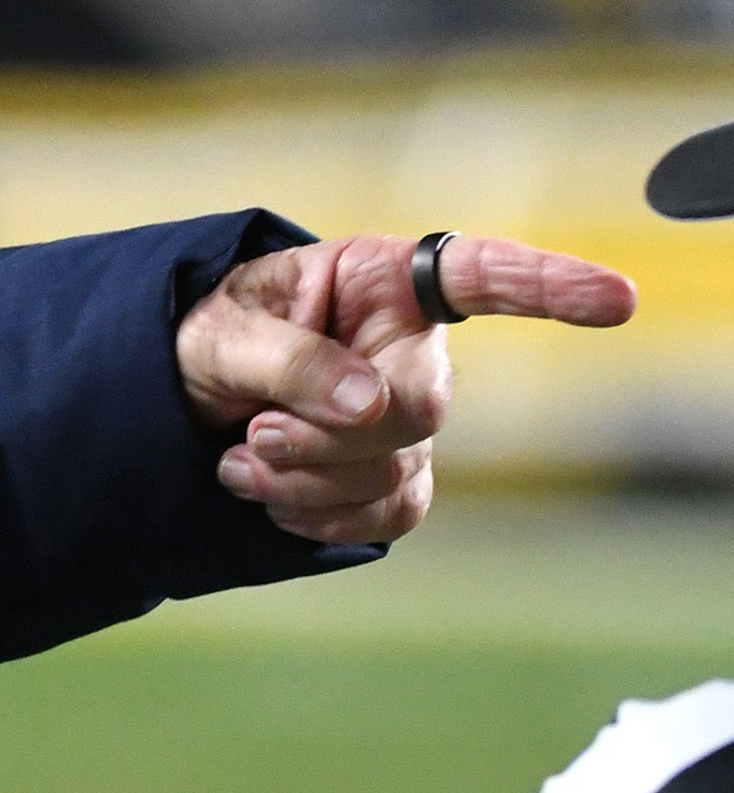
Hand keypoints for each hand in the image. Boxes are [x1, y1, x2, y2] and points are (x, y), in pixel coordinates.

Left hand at [175, 234, 637, 545]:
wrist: (173, 395)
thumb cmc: (201, 338)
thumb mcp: (220, 335)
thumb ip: (290, 362)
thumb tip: (373, 405)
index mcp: (378, 281)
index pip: (483, 274)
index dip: (551, 286)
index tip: (618, 301)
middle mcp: (409, 346)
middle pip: (422, 408)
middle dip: (329, 438)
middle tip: (255, 433)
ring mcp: (408, 416)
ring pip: (398, 471)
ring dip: (307, 482)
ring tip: (239, 457)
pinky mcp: (394, 474)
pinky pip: (391, 514)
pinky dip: (320, 517)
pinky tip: (266, 496)